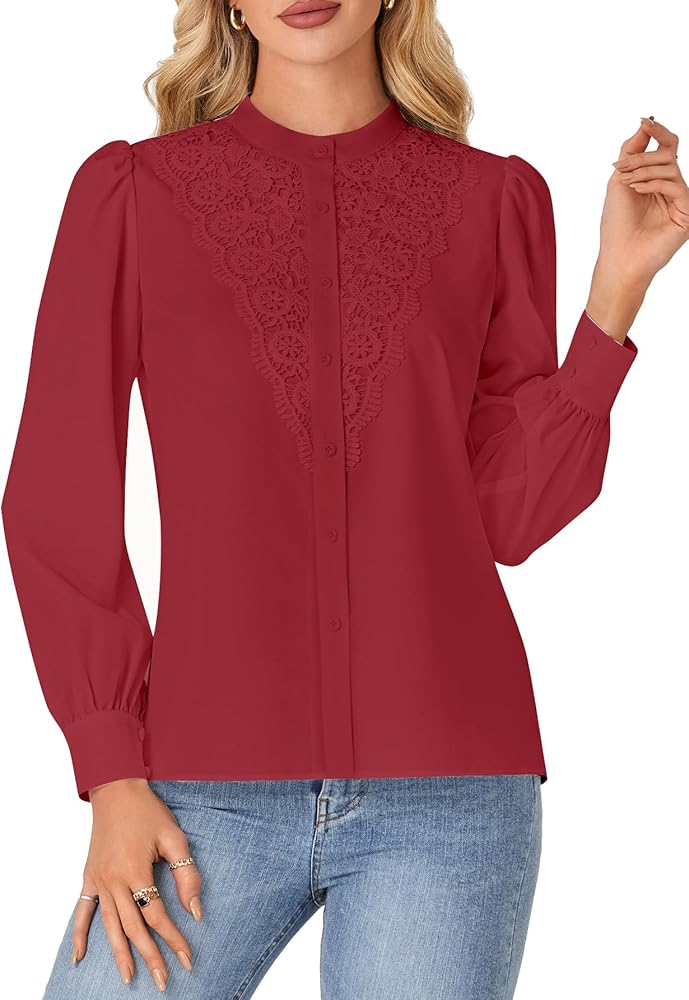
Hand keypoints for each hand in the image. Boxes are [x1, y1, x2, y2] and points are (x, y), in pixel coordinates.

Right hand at [72, 778, 201, 989]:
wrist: (116, 791)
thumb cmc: (148, 811)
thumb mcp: (174, 837)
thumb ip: (186, 874)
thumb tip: (194, 911)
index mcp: (135, 870)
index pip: (156, 914)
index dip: (173, 938)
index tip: (186, 957)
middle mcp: (113, 880)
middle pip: (133, 927)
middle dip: (150, 956)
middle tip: (163, 980)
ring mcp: (98, 880)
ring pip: (109, 925)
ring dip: (119, 954)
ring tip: (129, 978)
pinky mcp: (89, 877)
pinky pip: (82, 910)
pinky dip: (79, 934)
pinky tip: (79, 957)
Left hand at [585, 117, 688, 342]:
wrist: (618, 258)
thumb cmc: (616, 225)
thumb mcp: (619, 181)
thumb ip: (631, 150)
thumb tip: (645, 122)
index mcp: (656, 181)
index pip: (665, 148)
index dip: (657, 132)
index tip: (644, 120)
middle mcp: (671, 189)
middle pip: (666, 155)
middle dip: (641, 157)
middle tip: (621, 168)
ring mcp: (680, 201)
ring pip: (670, 167)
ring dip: (643, 170)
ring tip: (626, 183)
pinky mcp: (687, 213)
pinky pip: (676, 185)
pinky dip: (653, 183)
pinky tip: (636, 190)